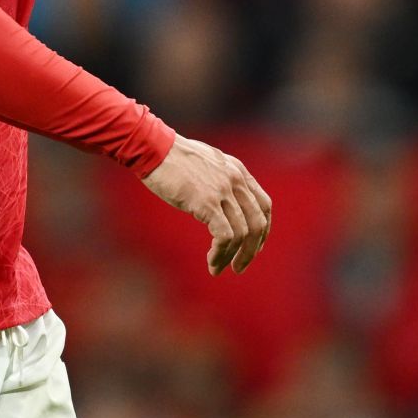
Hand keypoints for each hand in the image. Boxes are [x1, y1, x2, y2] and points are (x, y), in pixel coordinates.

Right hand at [140, 134, 272, 275]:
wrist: (154, 148)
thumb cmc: (171, 157)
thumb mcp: (206, 163)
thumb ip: (220, 179)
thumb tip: (220, 202)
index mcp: (238, 171)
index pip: (264, 205)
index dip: (263, 231)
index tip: (253, 247)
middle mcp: (235, 181)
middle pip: (257, 223)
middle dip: (251, 250)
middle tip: (238, 267)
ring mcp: (223, 191)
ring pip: (241, 234)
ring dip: (232, 257)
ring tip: (218, 268)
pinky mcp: (207, 203)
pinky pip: (224, 236)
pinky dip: (221, 254)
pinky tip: (211, 261)